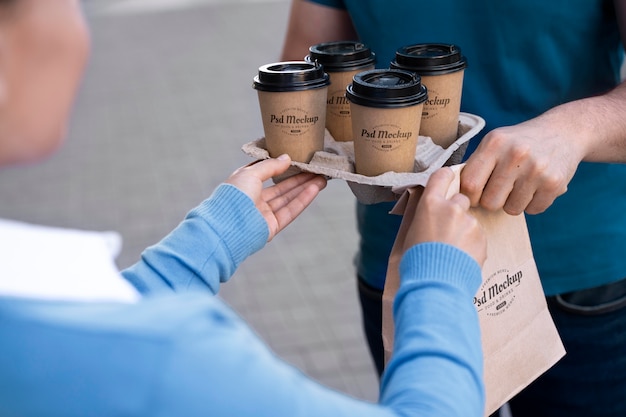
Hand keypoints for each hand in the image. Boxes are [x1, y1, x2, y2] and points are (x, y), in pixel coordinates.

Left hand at [225, 155, 326, 240]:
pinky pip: (290, 211)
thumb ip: (271, 165)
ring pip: (288, 199)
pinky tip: (314, 189)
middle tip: (316, 170)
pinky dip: (303, 200)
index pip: (266, 173)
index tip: (297, 160)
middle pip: (281, 187)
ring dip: (305, 188)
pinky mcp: (272, 226)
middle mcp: (254, 199)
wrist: (226, 226)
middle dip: (299, 178)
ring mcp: (263, 214)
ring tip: (321, 178)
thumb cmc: (233, 196)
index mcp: (245, 184)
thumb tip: (287, 158)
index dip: (282, 167)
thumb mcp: (251, 173)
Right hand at [404, 168, 486, 266]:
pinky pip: (478, 237)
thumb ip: (421, 216)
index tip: (447, 180)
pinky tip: (461, 259)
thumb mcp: (410, 233)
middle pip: (460, 199)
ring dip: (464, 231)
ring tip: (452, 252)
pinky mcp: (482, 238)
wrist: (434, 285)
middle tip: (447, 230)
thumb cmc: (416, 262)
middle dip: (456, 211)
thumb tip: (425, 209)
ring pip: (470, 221)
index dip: (445, 177)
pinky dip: (472, 245)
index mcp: (430, 204)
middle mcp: (452, 208)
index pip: (441, 176)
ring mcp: (470, 222)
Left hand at [460, 116, 582, 214]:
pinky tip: (535, 188)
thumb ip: (475, 165)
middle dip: (492, 201)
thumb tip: (454, 194)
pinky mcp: (554, 183)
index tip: (475, 195)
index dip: (469, 196)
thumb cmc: (519, 142)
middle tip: (500, 190)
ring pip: (511, 209)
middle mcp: (515, 154)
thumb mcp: (495, 142)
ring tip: (519, 186)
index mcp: (494, 143)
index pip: (470, 184)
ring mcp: (536, 169)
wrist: (564, 132)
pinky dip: (532, 204)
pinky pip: (533, 210)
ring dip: (513, 203)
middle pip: (490, 202)